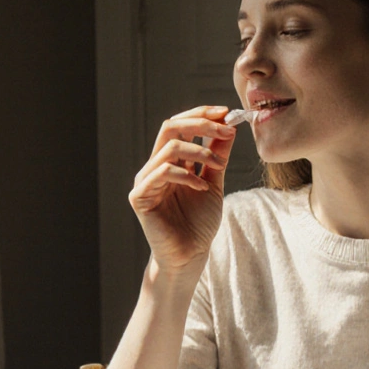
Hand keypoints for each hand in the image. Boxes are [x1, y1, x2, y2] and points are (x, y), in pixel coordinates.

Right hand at [129, 105, 237, 274]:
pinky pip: (160, 173)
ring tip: (219, 166)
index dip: (201, 115)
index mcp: (170, 161)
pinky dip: (185, 175)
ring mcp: (146, 181)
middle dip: (200, 123)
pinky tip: (202, 188)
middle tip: (226, 128)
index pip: (180, 125)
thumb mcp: (214, 182)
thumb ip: (217, 155)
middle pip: (170, 127)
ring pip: (169, 148)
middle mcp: (155, 166)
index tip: (227, 113)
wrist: (191, 255)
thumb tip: (228, 128)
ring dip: (200, 151)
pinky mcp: (140, 197)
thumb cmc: (199, 223)